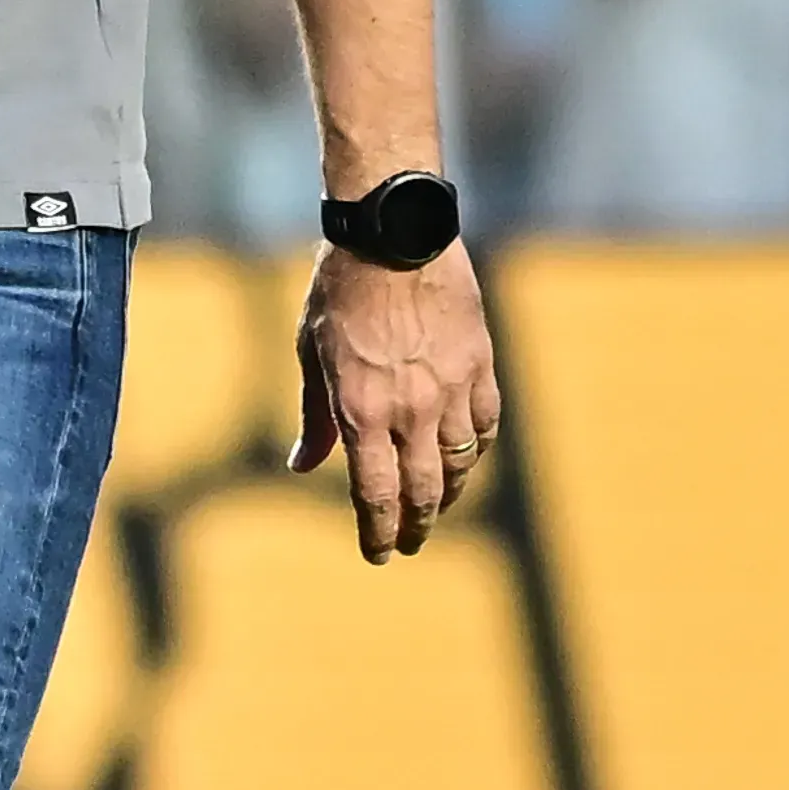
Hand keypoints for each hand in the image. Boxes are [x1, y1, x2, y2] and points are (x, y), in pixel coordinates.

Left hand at [289, 239, 500, 563]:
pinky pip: (486, 425)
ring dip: (448, 494)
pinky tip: (467, 457)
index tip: (377, 554)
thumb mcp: (311, 353)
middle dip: (414, 525)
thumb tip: (302, 465)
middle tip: (408, 543)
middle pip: (422, 490)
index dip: (377, 531)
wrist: (393, 235)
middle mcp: (411, 409)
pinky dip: (477, 450)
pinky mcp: (480, 366)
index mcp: (362, 409)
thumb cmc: (340, 290)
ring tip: (435, 507)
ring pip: (460, 464)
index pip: (375, 493)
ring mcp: (451, 390)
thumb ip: (314, 416)